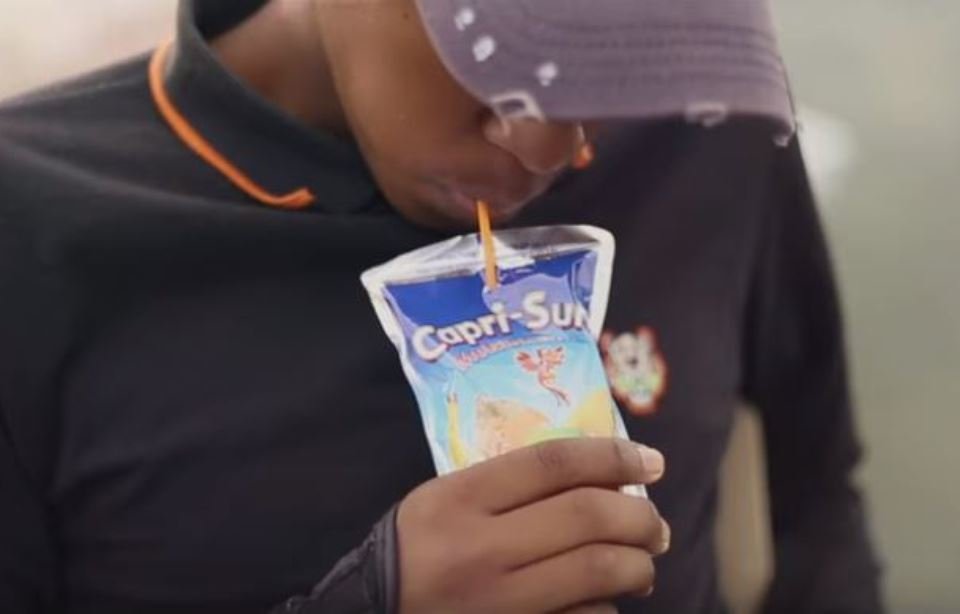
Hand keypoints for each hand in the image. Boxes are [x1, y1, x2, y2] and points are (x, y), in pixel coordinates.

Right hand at [397, 438, 669, 613]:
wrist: (375, 613)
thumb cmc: (415, 549)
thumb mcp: (443, 499)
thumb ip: (506, 483)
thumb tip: (597, 476)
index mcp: (460, 498)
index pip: (554, 463)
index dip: (613, 456)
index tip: (650, 461)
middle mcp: (481, 548)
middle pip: (587, 516)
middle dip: (640, 516)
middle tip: (654, 522)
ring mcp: (498, 601)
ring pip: (597, 571)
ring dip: (638, 564)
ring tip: (643, 560)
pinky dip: (608, 607)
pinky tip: (607, 599)